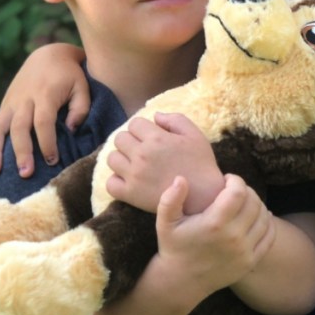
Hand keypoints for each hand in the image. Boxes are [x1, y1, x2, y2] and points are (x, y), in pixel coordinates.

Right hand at [0, 43, 89, 176]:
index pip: (43, 121)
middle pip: (20, 127)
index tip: (52, 160)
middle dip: (22, 151)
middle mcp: (24, 98)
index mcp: (45, 94)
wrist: (49, 55)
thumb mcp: (82, 88)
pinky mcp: (5, 104)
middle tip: (26, 173)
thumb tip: (70, 131)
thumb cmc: (71, 76)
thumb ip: (80, 109)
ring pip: (0, 126)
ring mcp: (12, 101)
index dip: (47, 142)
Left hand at [106, 113, 223, 213]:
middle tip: (143, 151)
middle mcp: (141, 155)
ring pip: (112, 159)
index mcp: (156, 138)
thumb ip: (175, 119)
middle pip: (120, 138)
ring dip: (122, 159)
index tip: (151, 137)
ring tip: (135, 165)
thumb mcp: (195, 135)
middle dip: (131, 141)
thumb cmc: (201, 164)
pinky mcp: (131, 194)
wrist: (204, 197)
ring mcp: (134, 175)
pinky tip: (129, 180)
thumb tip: (155, 116)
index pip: (134, 123)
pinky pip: (110, 183)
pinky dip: (117, 181)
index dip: (142, 129)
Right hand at [155, 175, 276, 296]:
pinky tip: (259, 216)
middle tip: (235, 191)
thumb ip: (170, 199)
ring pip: (264, 217)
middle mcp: (233, 237)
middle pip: (254, 202)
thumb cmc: (174, 247)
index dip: (235, 180)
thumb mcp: (165, 222)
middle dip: (247, 191)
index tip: (226, 180)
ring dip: (257, 205)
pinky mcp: (250, 261)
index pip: (239, 192)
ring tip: (245, 203)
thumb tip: (181, 179)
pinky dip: (267, 223)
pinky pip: (269, 236)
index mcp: (214, 224)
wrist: (182, 282)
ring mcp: (244, 251)